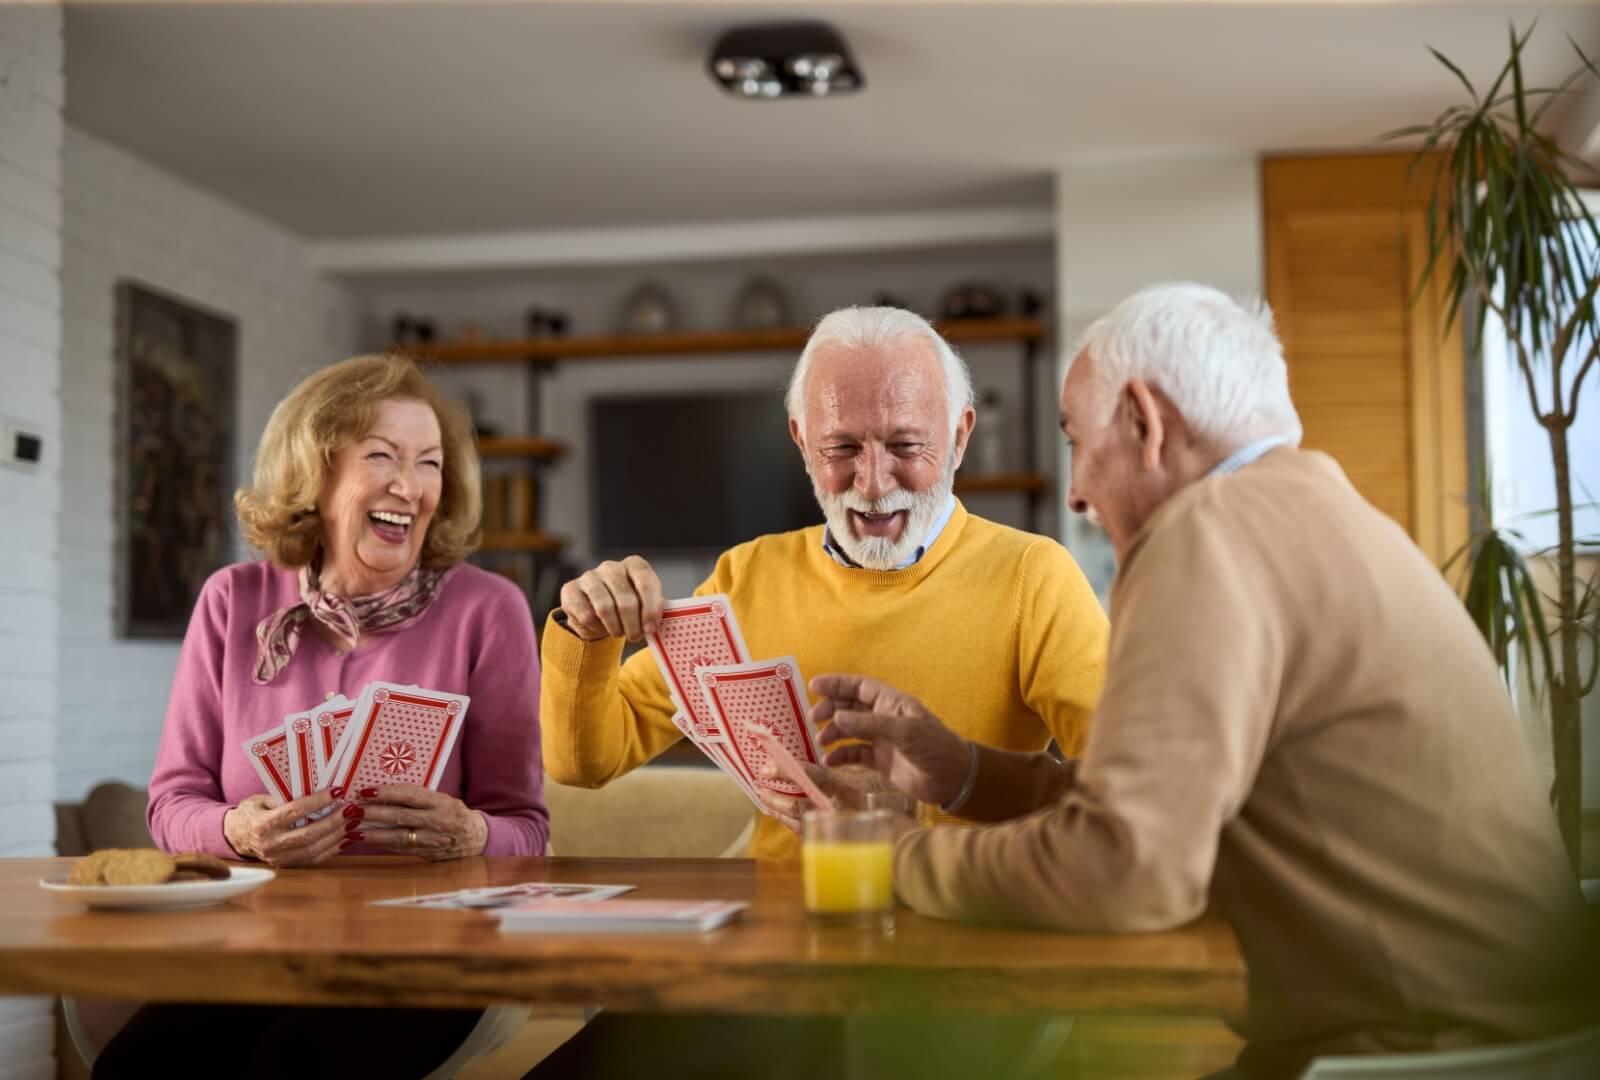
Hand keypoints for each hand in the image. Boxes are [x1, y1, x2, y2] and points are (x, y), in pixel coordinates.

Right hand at [223, 789, 361, 866]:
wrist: (236, 836)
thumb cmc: (252, 812)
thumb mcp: (262, 799)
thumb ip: (285, 796)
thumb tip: (318, 787)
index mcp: (262, 824)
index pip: (294, 812)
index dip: (318, 802)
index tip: (338, 791)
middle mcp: (270, 844)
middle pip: (308, 834)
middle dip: (334, 821)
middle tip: (352, 808)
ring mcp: (278, 858)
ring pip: (314, 849)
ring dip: (337, 835)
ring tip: (354, 821)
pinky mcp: (286, 865)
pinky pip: (314, 859)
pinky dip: (333, 848)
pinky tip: (347, 838)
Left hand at [357, 785, 487, 860]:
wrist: (475, 837)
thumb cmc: (454, 813)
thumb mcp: (442, 799)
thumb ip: (418, 798)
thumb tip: (384, 794)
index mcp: (441, 803)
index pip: (410, 795)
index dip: (387, 793)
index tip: (366, 791)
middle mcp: (437, 821)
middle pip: (400, 816)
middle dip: (374, 813)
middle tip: (353, 810)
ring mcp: (432, 840)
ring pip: (397, 836)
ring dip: (372, 833)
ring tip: (353, 829)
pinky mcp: (427, 854)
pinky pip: (400, 849)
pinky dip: (382, 844)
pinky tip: (366, 840)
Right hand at [559, 555, 663, 641]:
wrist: (596, 614)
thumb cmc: (626, 608)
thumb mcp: (645, 606)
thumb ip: (656, 611)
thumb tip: (665, 622)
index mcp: (634, 565)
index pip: (646, 582)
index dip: (651, 608)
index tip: (651, 628)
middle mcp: (611, 567)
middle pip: (626, 600)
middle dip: (633, 625)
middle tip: (635, 637)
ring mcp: (589, 576)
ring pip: (605, 608)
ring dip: (615, 628)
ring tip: (619, 633)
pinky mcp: (571, 589)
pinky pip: (586, 615)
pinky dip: (596, 627)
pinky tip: (600, 627)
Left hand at [754, 763, 897, 835]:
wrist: (907, 843)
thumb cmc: (895, 804)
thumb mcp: (872, 779)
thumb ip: (847, 770)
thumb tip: (818, 764)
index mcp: (848, 794)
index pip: (809, 779)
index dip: (785, 771)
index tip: (767, 766)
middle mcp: (837, 815)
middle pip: (796, 806)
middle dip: (775, 796)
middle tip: (760, 786)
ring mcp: (835, 834)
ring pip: (797, 823)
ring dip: (779, 811)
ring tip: (766, 800)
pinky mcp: (834, 846)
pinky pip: (806, 834)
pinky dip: (791, 823)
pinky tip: (785, 817)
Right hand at [810, 674, 972, 808]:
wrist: (953, 780)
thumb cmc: (936, 748)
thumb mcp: (905, 732)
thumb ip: (870, 724)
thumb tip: (837, 717)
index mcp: (892, 703)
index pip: (860, 687)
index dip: (837, 684)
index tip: (814, 685)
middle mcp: (884, 718)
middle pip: (850, 707)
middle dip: (830, 709)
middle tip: (814, 718)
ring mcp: (881, 740)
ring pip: (849, 730)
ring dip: (833, 733)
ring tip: (821, 741)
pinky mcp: (880, 761)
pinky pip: (855, 754)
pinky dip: (840, 755)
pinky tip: (830, 761)